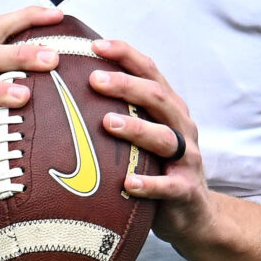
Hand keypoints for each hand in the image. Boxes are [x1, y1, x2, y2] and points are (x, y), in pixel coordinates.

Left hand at [85, 39, 213, 243]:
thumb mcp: (143, 138)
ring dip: (136, 128)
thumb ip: (120, 114)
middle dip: (126, 85)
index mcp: (169, 110)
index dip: (126, 55)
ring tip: (107, 123)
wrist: (194, 216)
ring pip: (164, 138)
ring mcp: (187, 159)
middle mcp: (181, 127)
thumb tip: (66, 93)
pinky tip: (128, 184)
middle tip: (94, 80)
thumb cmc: (157, 170)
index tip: (95, 45)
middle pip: (157, 98)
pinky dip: (149, 184)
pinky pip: (168, 186)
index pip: (150, 72)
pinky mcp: (186, 190)